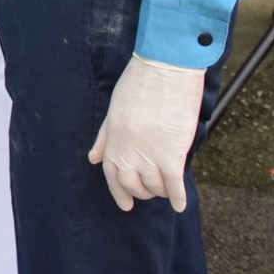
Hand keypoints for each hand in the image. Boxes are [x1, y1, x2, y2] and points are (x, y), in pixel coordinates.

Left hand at [87, 55, 204, 212]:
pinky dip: (177, 197)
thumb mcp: (115, 109)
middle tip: (149, 193)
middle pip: (132, 185)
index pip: (112, 174)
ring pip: (154, 187)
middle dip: (141, 193)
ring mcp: (149, 153)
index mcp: (113, 138)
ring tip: (166, 189)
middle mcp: (128, 150)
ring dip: (160, 192)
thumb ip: (105, 137)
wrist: (164, 68)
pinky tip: (180, 205)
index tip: (125, 204)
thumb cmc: (140, 83)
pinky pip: (173, 184)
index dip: (119, 192)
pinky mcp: (172, 152)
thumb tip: (93, 159)